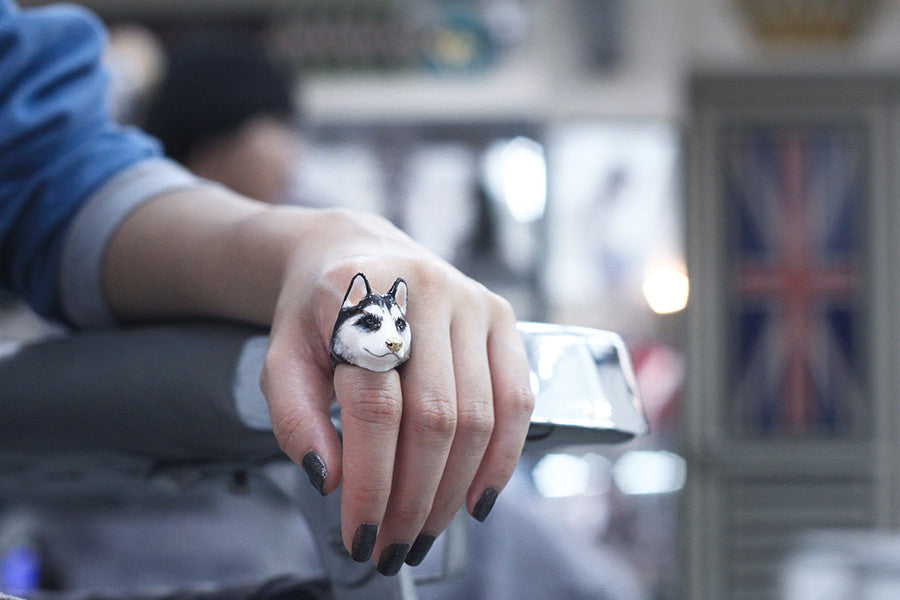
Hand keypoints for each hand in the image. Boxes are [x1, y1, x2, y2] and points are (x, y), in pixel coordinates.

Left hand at [104, 192, 533, 574]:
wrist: (353, 253)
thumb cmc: (317, 315)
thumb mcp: (282, 358)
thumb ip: (295, 417)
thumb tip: (330, 480)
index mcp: (357, 296)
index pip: (374, 406)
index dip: (370, 482)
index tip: (358, 534)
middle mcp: (422, 290)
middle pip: (434, 418)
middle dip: (415, 497)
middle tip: (393, 544)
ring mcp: (470, 300)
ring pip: (478, 416)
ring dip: (454, 489)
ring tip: (426, 530)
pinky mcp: (501, 315)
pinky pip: (518, 398)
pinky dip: (503, 457)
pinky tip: (477, 497)